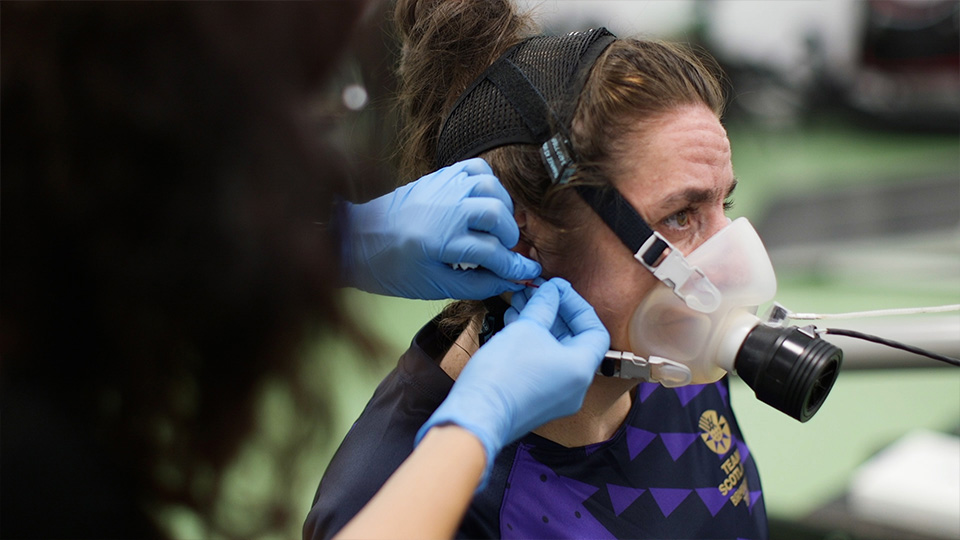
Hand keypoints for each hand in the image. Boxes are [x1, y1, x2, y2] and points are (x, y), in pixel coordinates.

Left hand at [340, 158, 540, 299]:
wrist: (357, 239)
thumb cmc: (392, 268)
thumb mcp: (434, 285)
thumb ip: (476, 283)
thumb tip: (510, 280)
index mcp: (440, 241)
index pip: (493, 252)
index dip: (515, 266)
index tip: (528, 273)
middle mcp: (445, 208)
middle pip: (498, 215)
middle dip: (509, 238)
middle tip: (505, 252)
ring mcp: (442, 187)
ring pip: (492, 188)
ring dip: (502, 209)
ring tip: (495, 228)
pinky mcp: (439, 176)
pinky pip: (476, 168)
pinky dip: (489, 183)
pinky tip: (484, 202)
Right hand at [415, 278, 609, 485]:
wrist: (476, 414)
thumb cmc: (503, 374)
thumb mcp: (527, 328)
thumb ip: (544, 305)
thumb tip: (551, 291)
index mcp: (581, 369)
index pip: (594, 330)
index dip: (577, 305)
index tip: (557, 290)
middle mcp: (575, 387)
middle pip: (574, 340)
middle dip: (554, 312)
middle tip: (537, 292)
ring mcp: (556, 397)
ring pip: (555, 352)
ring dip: (540, 325)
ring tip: (520, 303)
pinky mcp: (537, 401)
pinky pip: (543, 366)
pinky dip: (533, 344)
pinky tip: (514, 324)